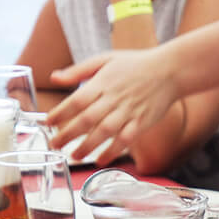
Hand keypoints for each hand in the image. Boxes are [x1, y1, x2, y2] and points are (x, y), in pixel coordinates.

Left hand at [46, 47, 177, 164]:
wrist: (170, 70)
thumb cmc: (135, 64)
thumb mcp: (105, 59)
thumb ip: (78, 70)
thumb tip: (53, 77)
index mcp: (103, 82)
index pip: (76, 100)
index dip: (60, 113)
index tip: (47, 123)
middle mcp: (114, 98)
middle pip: (87, 119)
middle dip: (68, 134)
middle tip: (54, 145)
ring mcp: (129, 111)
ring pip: (104, 132)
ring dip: (87, 146)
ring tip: (74, 156)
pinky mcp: (141, 123)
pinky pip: (125, 140)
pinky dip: (112, 151)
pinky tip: (100, 160)